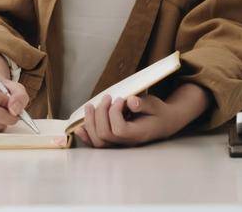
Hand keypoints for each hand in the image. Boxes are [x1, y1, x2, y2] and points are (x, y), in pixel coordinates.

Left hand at [74, 84, 204, 147]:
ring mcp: (119, 145)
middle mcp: (127, 143)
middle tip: (106, 97)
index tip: (119, 99)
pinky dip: (86, 136)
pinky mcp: (113, 142)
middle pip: (105, 135)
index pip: (119, 129)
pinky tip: (79, 127)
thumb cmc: (157, 112)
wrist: (162, 123)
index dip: (114, 113)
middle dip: (100, 113)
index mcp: (138, 134)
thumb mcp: (154, 104)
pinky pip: (96, 144)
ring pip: (98, 142)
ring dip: (90, 122)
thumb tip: (130, 101)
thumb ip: (142, 103)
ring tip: (91, 106)